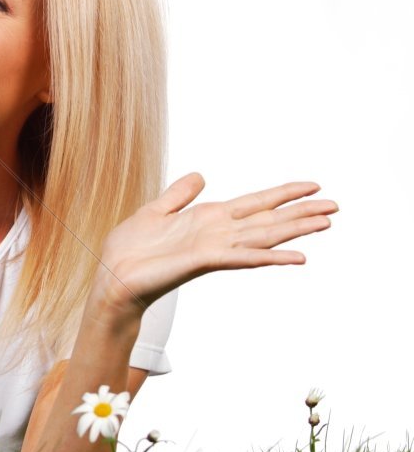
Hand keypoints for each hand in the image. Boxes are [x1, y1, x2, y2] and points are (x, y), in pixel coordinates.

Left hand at [92, 173, 338, 318]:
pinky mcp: (203, 260)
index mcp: (208, 218)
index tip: (312, 187)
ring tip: (326, 223)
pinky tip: (295, 256)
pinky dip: (269, 256)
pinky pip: (242, 257)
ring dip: (294, 230)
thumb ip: (180, 195)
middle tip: (336, 207)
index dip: (282, 194)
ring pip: (263, 236)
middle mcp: (218, 233)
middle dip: (301, 213)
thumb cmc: (132, 248)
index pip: (254, 203)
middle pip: (267, 219)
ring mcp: (214, 247)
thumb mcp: (156, 210)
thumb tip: (200, 176)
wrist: (114, 275)